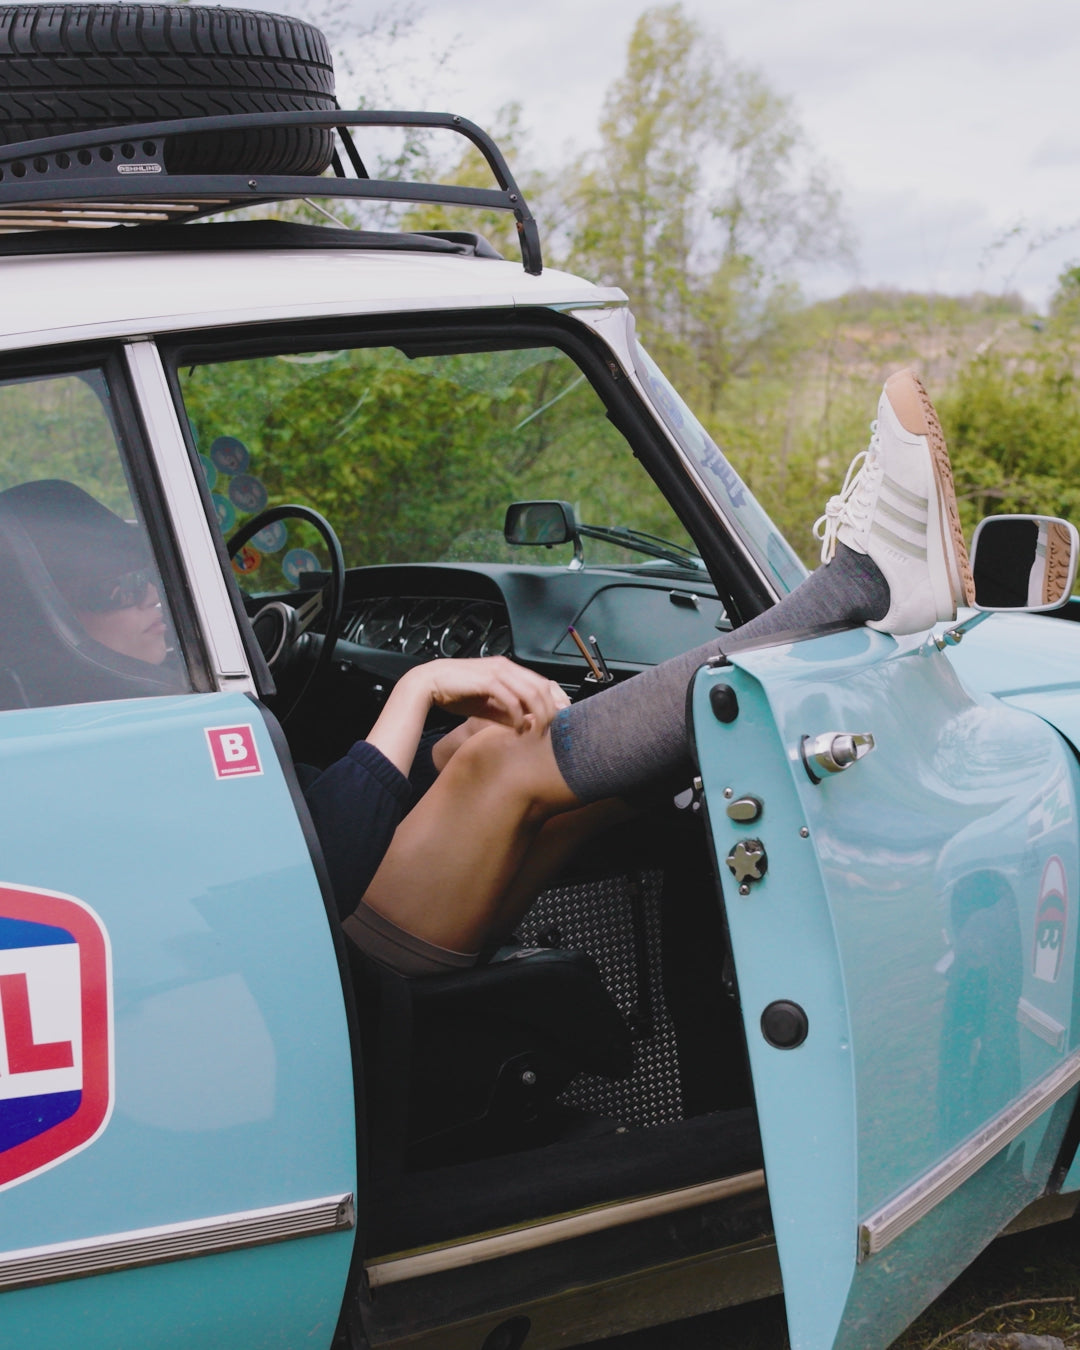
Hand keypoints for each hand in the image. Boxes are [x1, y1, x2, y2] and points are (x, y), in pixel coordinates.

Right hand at [421, 657, 569, 730]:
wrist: (429, 683)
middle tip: (552, 730)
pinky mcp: (487, 680)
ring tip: (538, 730)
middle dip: (551, 710)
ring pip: (531, 691)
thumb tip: (525, 724)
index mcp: (508, 669)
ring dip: (538, 713)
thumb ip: (506, 712)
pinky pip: (511, 698)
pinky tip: (518, 727)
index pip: (543, 682)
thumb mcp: (486, 705)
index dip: (556, 700)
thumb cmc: (455, 692)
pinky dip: (518, 715)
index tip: (560, 720)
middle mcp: (506, 667)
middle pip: (542, 687)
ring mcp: (497, 672)